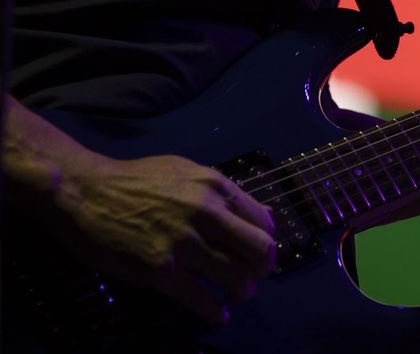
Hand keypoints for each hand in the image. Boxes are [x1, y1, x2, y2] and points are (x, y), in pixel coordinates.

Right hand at [52, 151, 276, 326]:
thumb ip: (224, 194)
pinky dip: (213, 310)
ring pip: (235, 276)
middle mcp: (207, 213)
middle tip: (254, 277)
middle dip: (262, 270)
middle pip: (259, 251)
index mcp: (216, 187)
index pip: (264, 222)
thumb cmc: (135, 180)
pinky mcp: (159, 270)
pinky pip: (198, 297)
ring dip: (242, 291)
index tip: (259, 254)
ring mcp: (183, 243)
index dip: (267, 243)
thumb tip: (263, 213)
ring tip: (236, 295)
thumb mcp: (188, 172)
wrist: (85, 191)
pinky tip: (216, 315)